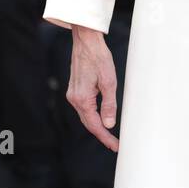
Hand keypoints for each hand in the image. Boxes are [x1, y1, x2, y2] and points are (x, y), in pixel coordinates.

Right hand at [66, 25, 119, 151]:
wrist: (86, 42)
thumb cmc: (99, 58)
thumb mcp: (109, 81)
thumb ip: (109, 104)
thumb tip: (109, 124)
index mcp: (82, 99)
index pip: (94, 125)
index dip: (105, 137)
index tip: (115, 146)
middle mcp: (74, 98)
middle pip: (88, 123)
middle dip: (102, 134)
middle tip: (115, 144)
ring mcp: (73, 94)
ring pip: (86, 115)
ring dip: (97, 125)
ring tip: (110, 135)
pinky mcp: (75, 89)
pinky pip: (84, 107)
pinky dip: (92, 115)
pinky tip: (100, 118)